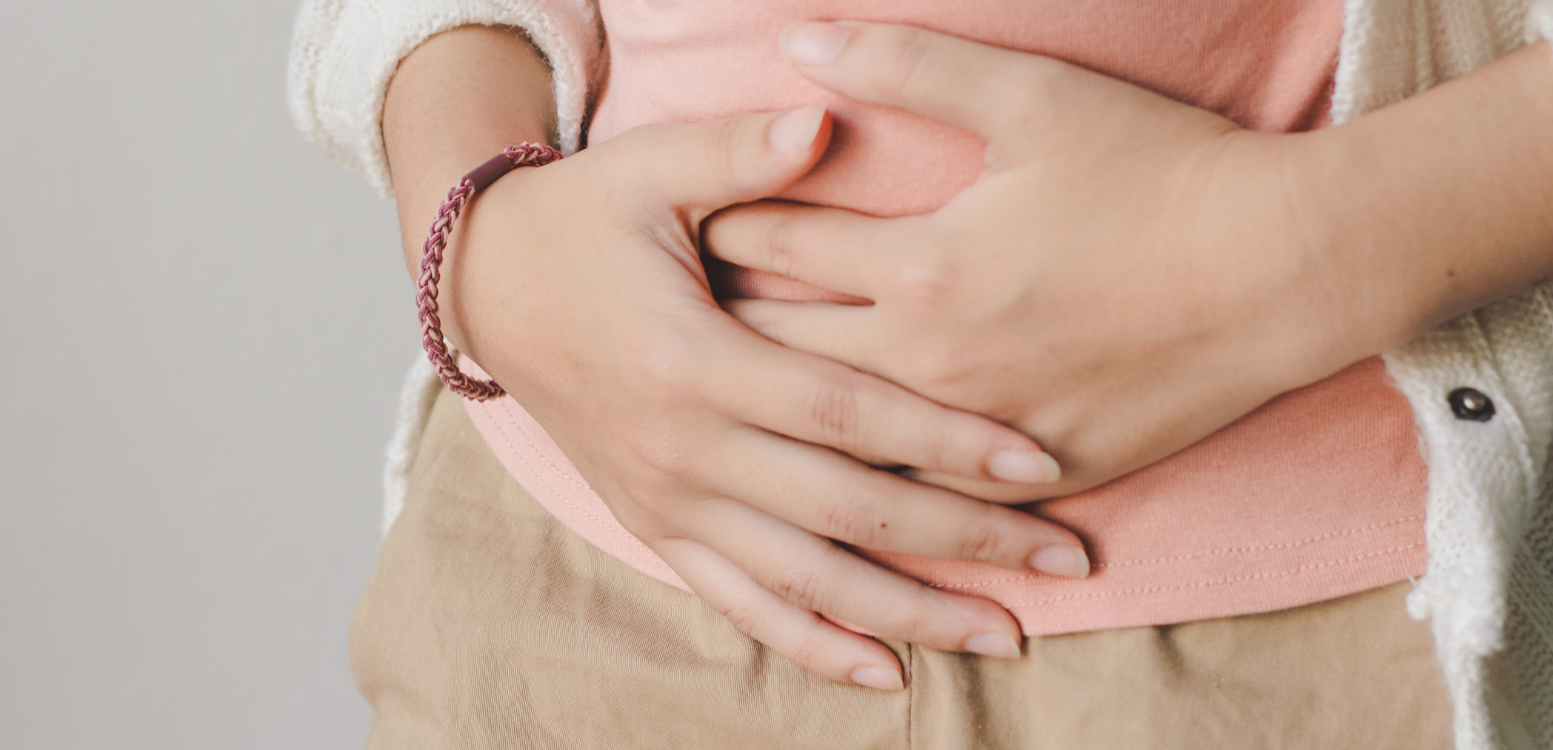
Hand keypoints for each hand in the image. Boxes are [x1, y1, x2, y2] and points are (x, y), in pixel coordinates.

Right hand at [437, 105, 1091, 686]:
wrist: (489, 288)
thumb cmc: (582, 221)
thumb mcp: (647, 168)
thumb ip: (739, 154)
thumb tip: (825, 121)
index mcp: (692, 362)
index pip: (843, 414)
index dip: (943, 440)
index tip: (1038, 460)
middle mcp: (683, 449)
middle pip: (843, 511)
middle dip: (961, 539)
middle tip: (1064, 558)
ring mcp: (667, 500)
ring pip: (802, 578)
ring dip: (907, 614)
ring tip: (1002, 637)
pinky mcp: (655, 525)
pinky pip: (739, 601)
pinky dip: (811, 644)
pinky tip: (884, 674)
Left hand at [705, 22, 1366, 501]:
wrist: (1290, 269)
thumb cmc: (1164, 171)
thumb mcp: (1034, 96)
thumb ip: (909, 66)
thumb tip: (800, 44)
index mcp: (922, 268)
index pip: (779, 248)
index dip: (720, 227)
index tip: (678, 224)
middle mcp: (935, 362)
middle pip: (787, 353)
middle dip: (722, 330)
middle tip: (667, 321)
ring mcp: (985, 431)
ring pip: (843, 442)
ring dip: (781, 421)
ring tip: (725, 408)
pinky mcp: (1042, 474)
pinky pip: (928, 495)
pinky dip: (870, 484)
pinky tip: (831, 483)